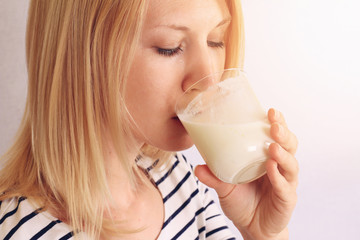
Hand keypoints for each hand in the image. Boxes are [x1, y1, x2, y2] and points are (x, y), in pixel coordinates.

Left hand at [195, 108, 298, 239]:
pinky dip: (278, 177)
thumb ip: (213, 177)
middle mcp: (279, 167)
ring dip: (282, 154)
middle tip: (274, 126)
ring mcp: (285, 183)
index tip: (270, 111)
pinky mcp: (287, 199)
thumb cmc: (243, 202)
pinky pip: (285, 187)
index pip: (276, 136)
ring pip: (291, 164)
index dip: (277, 122)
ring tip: (272, 146)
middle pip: (289, 145)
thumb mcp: (225, 187)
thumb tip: (197, 167)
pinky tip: (271, 169)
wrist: (252, 228)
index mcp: (266, 158)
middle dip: (284, 133)